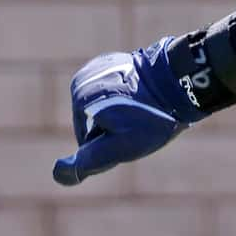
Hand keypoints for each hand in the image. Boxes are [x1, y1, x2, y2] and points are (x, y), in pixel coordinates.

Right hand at [52, 43, 199, 186]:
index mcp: (79, 100)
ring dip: (119, 114)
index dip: (112, 146)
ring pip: (102, 108)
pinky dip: (124, 99)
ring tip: (143, 110)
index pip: (87, 141)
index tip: (132, 134)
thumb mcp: (120, 147)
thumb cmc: (151, 119)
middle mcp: (82, 81)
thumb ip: (90, 160)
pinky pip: (112, 92)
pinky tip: (142, 98)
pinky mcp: (110, 62)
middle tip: (140, 124)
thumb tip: (58, 173)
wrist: (178, 84)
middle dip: (115, 129)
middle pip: (93, 122)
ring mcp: (95, 69)